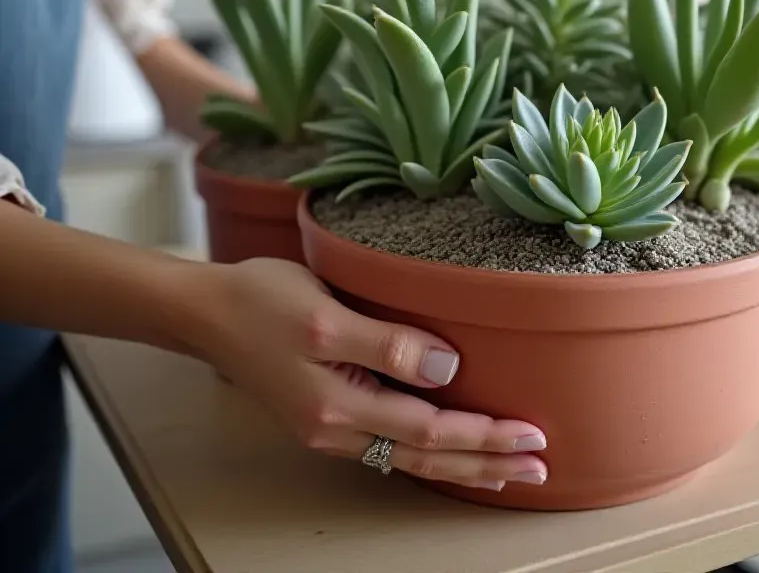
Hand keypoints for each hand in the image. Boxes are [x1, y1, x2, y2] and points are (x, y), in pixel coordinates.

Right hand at [192, 258, 547, 491]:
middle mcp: (338, 428)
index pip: (431, 432)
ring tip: (508, 470)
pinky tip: (448, 450)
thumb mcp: (325, 315)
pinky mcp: (328, 411)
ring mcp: (332, 425)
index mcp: (340, 408)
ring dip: (464, 465)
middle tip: (540, 464)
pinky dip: (431, 453)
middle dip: (487, 464)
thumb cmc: (262, 301)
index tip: (531, 434)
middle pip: (428, 458)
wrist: (206, 311)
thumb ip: (386, 345)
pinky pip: (392, 444)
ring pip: (412, 457)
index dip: (484, 436)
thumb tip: (447, 370)